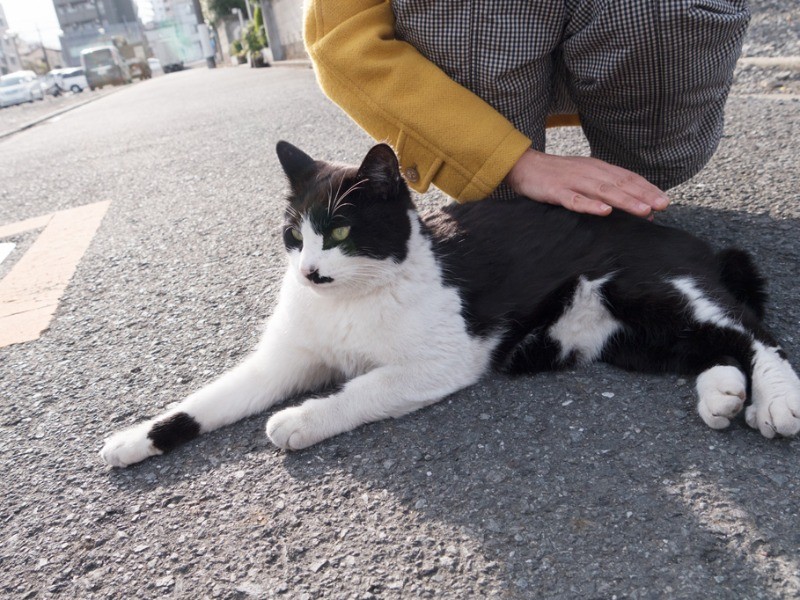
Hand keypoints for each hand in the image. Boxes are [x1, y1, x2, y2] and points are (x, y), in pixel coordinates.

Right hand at [504, 149, 669, 216]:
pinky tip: (604, 211)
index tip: (664, 200)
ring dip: (625, 201)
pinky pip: (575, 200)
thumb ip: (604, 187)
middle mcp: (589, 172)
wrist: (524, 166)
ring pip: (603, 191)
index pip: (627, 177)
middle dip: (643, 195)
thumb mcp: (584, 175)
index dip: (647, 188)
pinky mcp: (556, 191)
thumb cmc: (556, 174)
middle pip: (620, 184)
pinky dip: (590, 205)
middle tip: (661, 205)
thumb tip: (628, 202)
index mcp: (598, 168)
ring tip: (643, 210)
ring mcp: (573, 181)